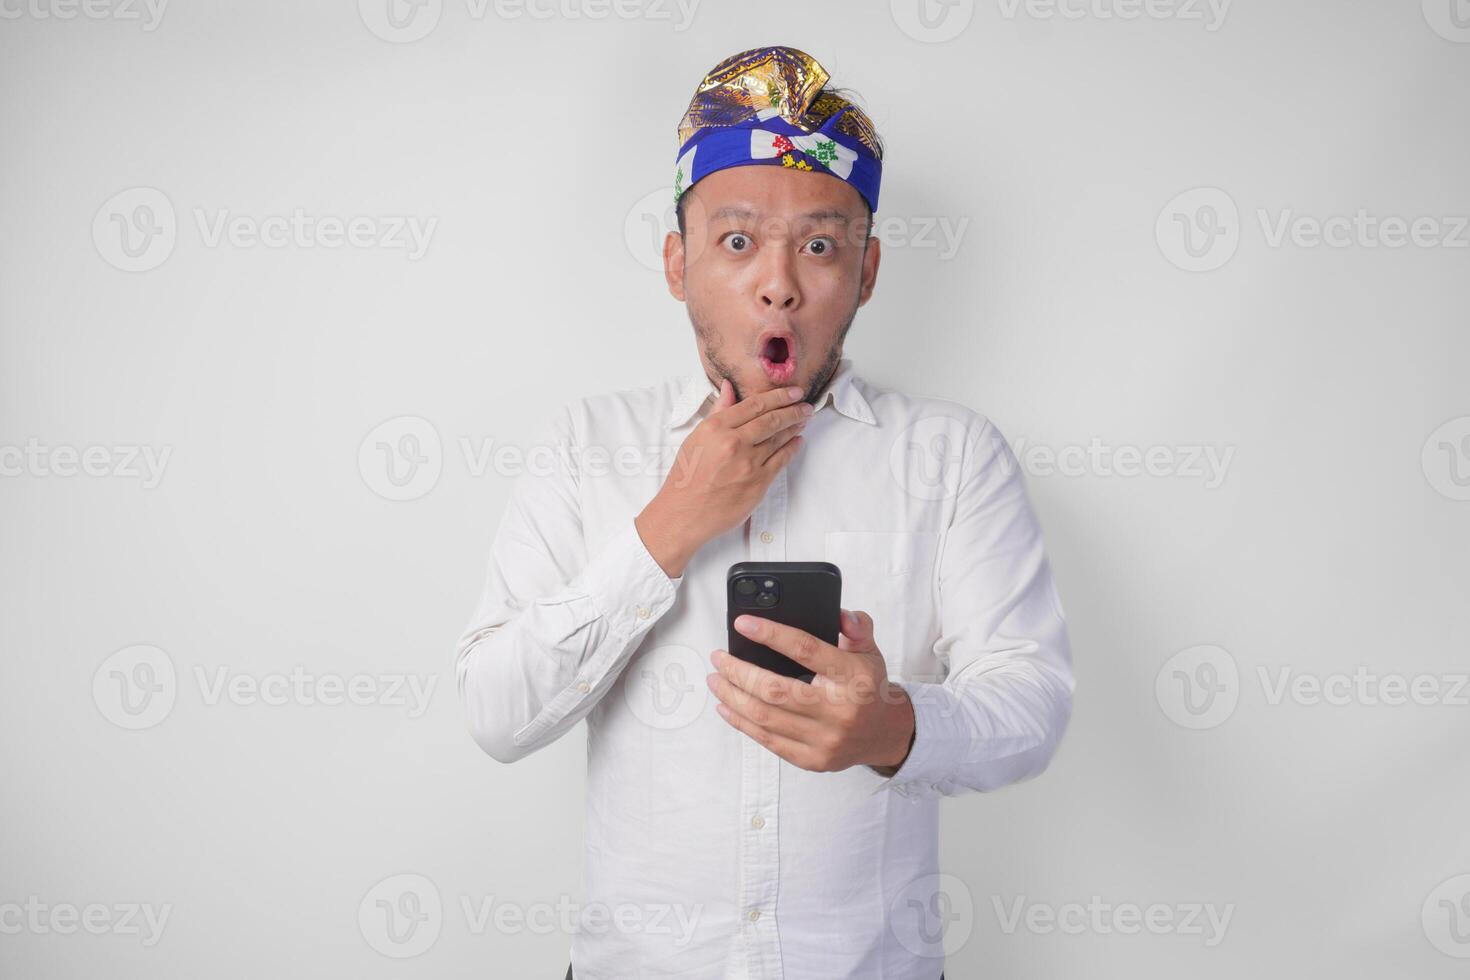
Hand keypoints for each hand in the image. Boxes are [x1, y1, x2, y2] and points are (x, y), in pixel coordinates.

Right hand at [636, 379, 810, 576]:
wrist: (684, 513)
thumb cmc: (687, 476)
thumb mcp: (696, 438)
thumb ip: (718, 411)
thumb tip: (729, 387)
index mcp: (716, 428)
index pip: (754, 405)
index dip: (778, 396)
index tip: (792, 392)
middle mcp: (733, 442)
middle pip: (771, 419)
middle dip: (793, 409)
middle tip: (805, 404)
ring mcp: (748, 463)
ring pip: (779, 438)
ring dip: (795, 426)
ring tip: (804, 419)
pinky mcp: (758, 483)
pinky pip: (781, 460)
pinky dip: (792, 448)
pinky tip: (798, 440)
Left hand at [706, 608, 915, 774]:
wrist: (883, 734)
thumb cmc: (868, 687)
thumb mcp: (869, 650)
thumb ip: (856, 626)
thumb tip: (838, 613)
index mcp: (853, 677)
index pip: (806, 650)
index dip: (771, 635)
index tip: (743, 623)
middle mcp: (838, 711)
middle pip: (775, 690)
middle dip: (738, 671)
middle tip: (719, 656)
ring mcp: (824, 740)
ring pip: (765, 717)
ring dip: (732, 696)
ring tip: (716, 679)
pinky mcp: (811, 760)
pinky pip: (768, 741)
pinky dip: (741, 722)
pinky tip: (726, 706)